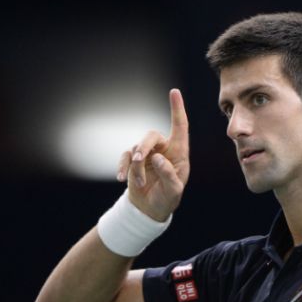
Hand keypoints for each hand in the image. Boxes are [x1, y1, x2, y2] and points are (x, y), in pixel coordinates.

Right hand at [116, 89, 189, 221]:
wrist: (150, 209)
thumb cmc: (167, 199)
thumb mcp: (173, 192)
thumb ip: (169, 176)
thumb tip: (158, 158)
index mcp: (178, 153)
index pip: (179, 127)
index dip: (177, 109)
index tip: (174, 92)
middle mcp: (163, 150)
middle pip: (152, 135)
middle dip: (144, 146)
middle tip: (138, 159)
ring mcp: (147, 154)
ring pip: (136, 148)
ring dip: (135, 167)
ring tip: (139, 183)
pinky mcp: (133, 161)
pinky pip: (125, 157)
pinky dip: (123, 167)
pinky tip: (122, 179)